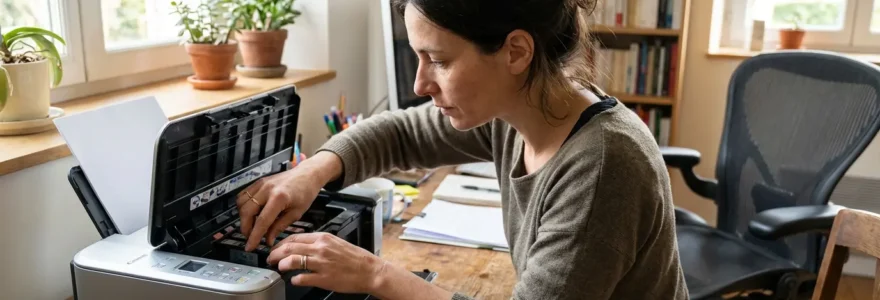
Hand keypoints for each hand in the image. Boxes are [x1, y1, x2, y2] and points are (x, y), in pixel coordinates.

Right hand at [236, 152, 342, 250]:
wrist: (307, 174)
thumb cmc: (306, 192)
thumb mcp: (296, 213)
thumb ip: (279, 227)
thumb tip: (268, 240)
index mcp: (279, 198)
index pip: (262, 221)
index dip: (254, 237)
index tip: (250, 247)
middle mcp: (267, 189)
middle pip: (247, 212)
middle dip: (246, 228)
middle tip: (251, 238)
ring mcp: (261, 184)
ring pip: (242, 203)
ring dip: (243, 218)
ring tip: (252, 226)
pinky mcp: (258, 182)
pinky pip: (243, 195)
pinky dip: (243, 206)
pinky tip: (251, 214)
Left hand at [268, 232, 385, 293]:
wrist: (370, 270)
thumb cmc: (355, 258)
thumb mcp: (336, 242)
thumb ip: (319, 243)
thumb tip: (302, 246)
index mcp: (323, 238)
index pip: (295, 237)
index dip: (280, 243)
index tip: (275, 248)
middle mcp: (321, 248)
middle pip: (289, 247)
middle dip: (275, 253)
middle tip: (270, 258)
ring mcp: (322, 263)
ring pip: (292, 260)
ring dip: (282, 264)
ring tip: (279, 268)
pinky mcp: (324, 278)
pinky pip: (302, 278)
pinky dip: (295, 279)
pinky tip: (294, 280)